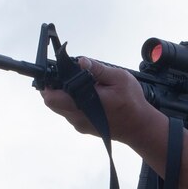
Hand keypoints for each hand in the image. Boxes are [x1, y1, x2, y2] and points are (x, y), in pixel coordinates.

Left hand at [39, 56, 156, 146]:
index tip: (52, 73)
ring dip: (63, 96)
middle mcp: (77, 116)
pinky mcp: (83, 127)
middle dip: (53, 89)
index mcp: (84, 103)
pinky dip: (72, 103)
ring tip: (78, 85)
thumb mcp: (119, 79)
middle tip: (62, 76)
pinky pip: (69, 113)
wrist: (140, 128)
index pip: (52, 97)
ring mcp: (79, 124)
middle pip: (52, 103)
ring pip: (60, 108)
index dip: (48, 84)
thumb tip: (81, 61)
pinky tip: (86, 96)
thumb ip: (98, 70)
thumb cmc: (132, 103)